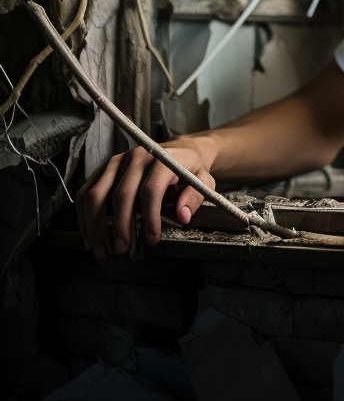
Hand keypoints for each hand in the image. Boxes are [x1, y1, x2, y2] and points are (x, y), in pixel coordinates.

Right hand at [75, 140, 215, 257]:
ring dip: (95, 225)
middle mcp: (137, 157)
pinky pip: (86, 192)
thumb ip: (194, 197)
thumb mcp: (203, 180)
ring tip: (101, 249)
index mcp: (163, 159)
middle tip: (122, 249)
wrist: (178, 151)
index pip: (151, 191)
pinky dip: (84, 216)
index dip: (149, 218)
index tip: (152, 240)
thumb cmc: (189, 170)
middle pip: (121, 195)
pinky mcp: (104, 168)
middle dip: (120, 227)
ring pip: (97, 194)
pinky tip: (90, 236)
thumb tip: (182, 216)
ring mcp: (117, 161)